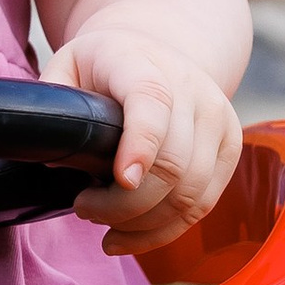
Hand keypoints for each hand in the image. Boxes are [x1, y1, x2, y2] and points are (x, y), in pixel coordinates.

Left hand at [44, 21, 240, 255]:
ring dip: (142, 224)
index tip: (121, 180)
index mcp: (144, 64)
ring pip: (190, 194)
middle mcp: (192, 89)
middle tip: (84, 208)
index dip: (140, 145)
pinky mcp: (230, 148)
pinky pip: (202, 204)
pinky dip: (164, 231)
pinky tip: (129, 236)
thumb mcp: (68, 64)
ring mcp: (218, 119)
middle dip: (124, 204)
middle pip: (172, 165)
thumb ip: (54, 102)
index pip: (153, 104)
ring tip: (104, 225)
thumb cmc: (105, 66)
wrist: (159, 48)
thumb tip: (57, 158)